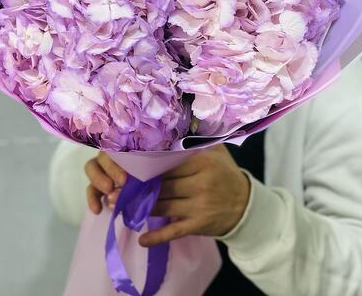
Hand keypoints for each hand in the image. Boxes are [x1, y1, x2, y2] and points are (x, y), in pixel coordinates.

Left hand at [83, 145, 249, 247]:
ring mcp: (199, 206)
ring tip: (118, 206)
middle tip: (115, 187)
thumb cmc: (225, 174)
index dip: (147, 166)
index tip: (127, 166)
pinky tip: (141, 239)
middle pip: (162, 185)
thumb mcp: (215, 154)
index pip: (168, 164)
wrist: (246, 205)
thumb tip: (176, 123)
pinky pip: (174, 231)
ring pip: (163, 206)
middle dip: (138, 187)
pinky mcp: (199, 225)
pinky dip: (157, 236)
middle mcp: (201, 183)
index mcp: (202, 163)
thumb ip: (196, 142)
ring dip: (139, 208)